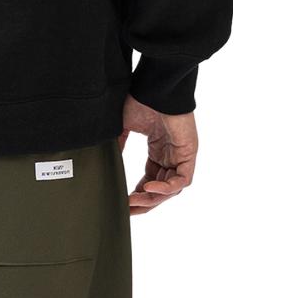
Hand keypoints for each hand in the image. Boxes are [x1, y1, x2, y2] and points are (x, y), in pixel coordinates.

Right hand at [118, 94, 197, 215]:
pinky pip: (182, 179)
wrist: (155, 87)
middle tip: (128, 210)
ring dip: (153, 198)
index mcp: (158, 150)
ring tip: (134, 202)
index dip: (138, 194)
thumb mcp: (124, 126)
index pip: (150, 180)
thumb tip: (107, 164)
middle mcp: (170, 155)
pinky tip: (149, 189)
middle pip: (161, 189)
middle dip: (145, 202)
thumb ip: (118, 145)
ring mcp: (181, 155)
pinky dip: (167, 188)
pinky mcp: (189, 153)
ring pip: (171, 189)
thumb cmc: (141, 100)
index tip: (124, 203)